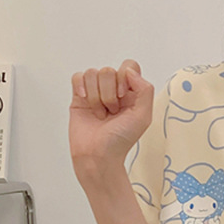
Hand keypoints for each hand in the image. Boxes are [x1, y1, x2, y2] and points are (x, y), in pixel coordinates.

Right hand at [69, 60, 153, 176]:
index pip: (129, 67)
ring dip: (96, 96)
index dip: (124, 78)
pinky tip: (85, 102)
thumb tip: (129, 71)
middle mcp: (114, 90)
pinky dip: (81, 87)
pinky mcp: (80, 96)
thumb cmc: (120, 141)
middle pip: (108, 70)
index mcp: (131, 93)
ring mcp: (96, 92)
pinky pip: (78, 77)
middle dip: (109, 93)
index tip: (122, 96)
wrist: (97, 155)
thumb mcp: (143, 117)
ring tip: (100, 114)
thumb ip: (145, 90)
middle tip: (111, 112)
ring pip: (92, 73)